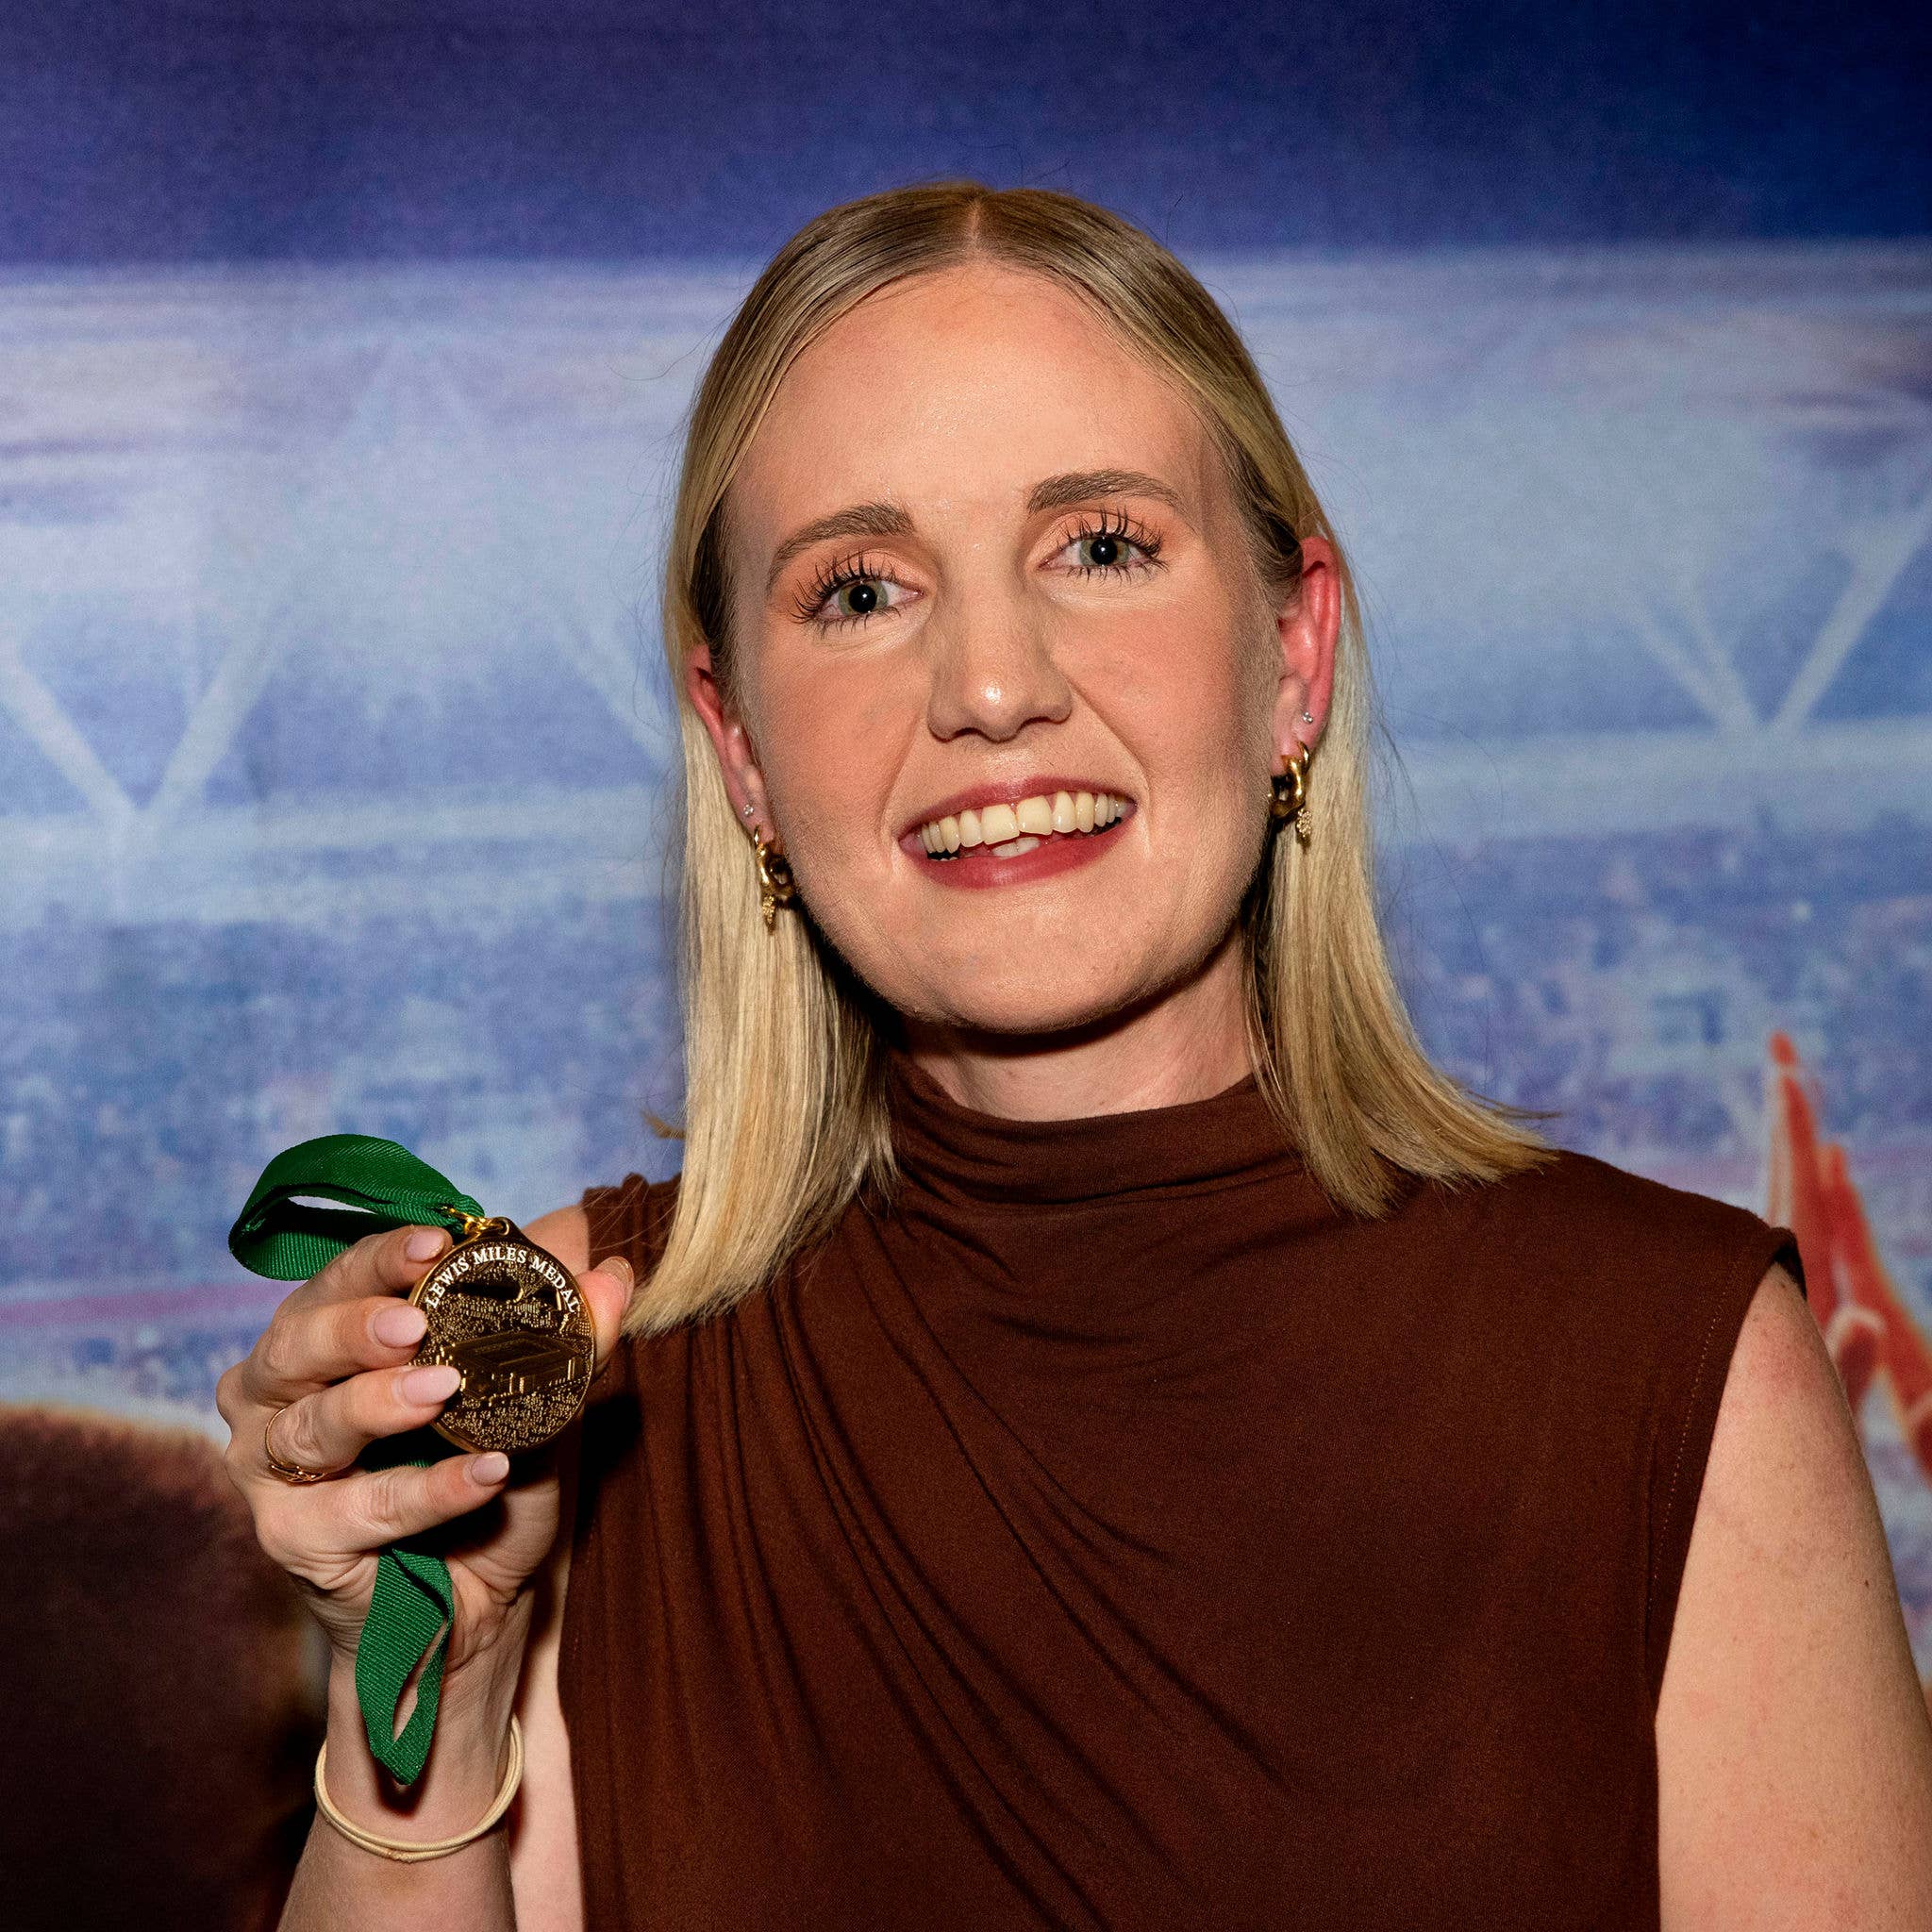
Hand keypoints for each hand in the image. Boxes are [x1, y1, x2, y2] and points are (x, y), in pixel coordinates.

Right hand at [215, 1221, 633, 1676]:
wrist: (480, 1600)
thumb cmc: (487, 1477)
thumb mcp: (539, 1400)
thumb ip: (569, 1335)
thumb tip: (615, 1272)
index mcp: (325, 1337)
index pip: (342, 1278)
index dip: (381, 1257)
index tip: (435, 1242)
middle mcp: (278, 1392)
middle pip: (297, 1341)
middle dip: (355, 1326)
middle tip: (415, 1323)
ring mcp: (271, 1469)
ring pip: (311, 1427)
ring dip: (377, 1404)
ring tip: (444, 1391)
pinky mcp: (290, 1540)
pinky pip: (358, 1511)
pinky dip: (425, 1492)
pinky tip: (485, 1475)